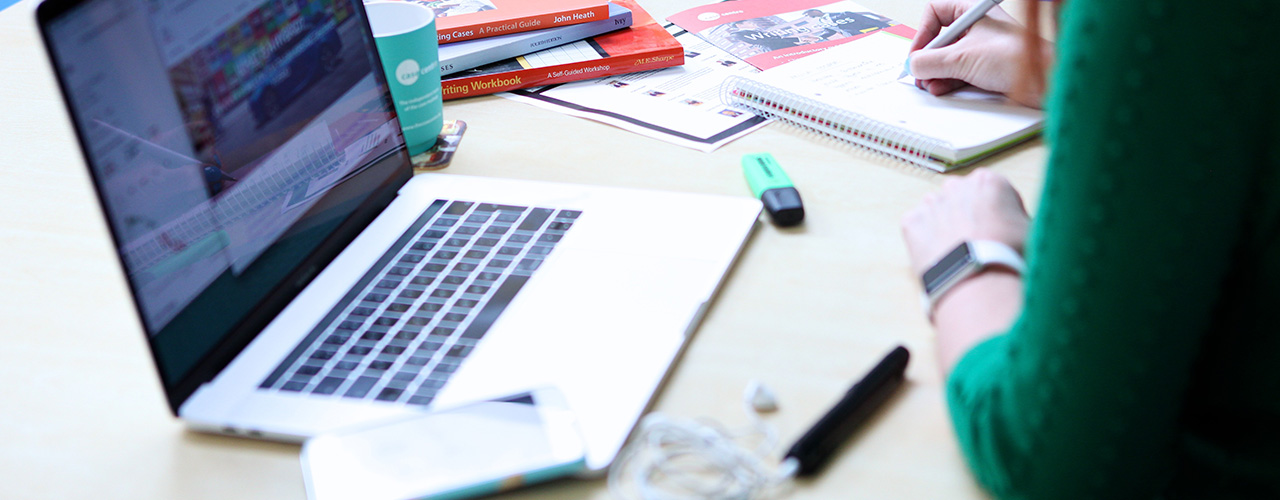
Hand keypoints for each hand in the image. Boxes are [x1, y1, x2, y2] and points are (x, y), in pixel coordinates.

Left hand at [901, 169, 1029, 276]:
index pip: (993, 191)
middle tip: (976, 242)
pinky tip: (940, 257)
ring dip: (944, 226)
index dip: (998, 213)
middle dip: (967, 215)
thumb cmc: (1009, 255)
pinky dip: (925, 240)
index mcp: (989, 181)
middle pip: (961, 197)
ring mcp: (931, 203)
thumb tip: (1017, 225)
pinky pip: (917, 228)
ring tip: (957, 253)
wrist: (978, 279)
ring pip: (937, 211)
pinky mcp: (911, 223)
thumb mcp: (1031, 230)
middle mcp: (957, 186)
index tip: (1000, 229)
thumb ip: (1018, 218)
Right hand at [908, 0, 1049, 107]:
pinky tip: (942, 88)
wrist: (1043, 81)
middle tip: (920, 73)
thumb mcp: (962, 58)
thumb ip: (930, 61)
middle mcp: (977, 26)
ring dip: (936, 72)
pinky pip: (959, 71)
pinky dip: (948, 80)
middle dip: (928, 58)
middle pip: (940, 38)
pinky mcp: (987, 67)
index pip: (936, 12)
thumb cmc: (1015, 58)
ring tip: (930, 84)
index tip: (918, 53)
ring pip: (948, 57)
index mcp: (973, 11)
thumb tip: (913, 65)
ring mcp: (982, 47)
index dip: (923, 32)